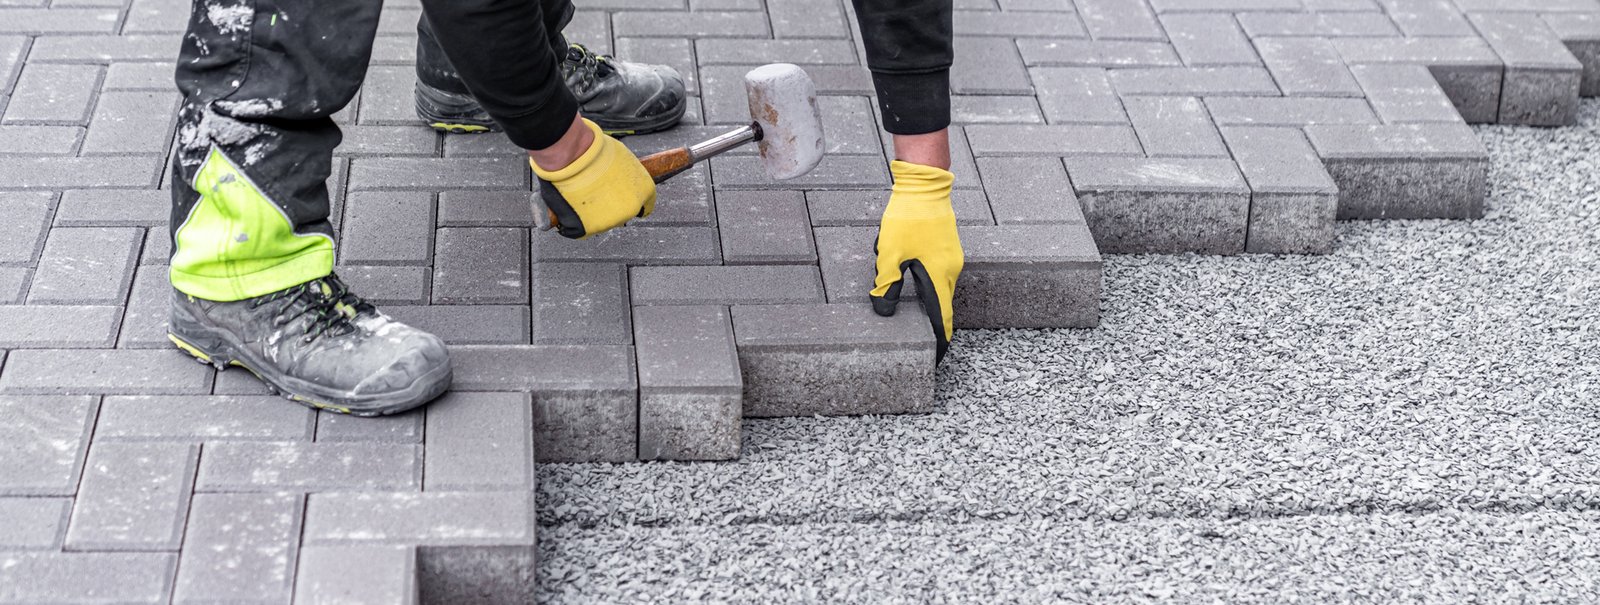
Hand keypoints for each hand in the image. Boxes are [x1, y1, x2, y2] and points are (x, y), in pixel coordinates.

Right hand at [530, 118, 655, 238]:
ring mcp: (612, 220)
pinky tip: (572, 205)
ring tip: (581, 193)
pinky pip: (583, 227)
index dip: (635, 200)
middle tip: (596, 191)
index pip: (648, 203)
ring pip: (603, 220)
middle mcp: (632, 208)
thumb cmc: (595, 151)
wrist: (573, 157)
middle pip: (623, 212)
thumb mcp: (621, 156)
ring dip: (594, 211)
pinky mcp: (591, 228)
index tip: (628, 200)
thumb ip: (625, 172)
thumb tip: (619, 177)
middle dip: (612, 204)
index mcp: (645, 189)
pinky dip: (577, 219)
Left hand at [871, 160, 962, 362]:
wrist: (924, 187)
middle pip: (944, 305)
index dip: (941, 338)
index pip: (942, 316)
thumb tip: (884, 310)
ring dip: (932, 303)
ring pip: (942, 289)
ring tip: (924, 320)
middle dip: (936, 324)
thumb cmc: (907, 219)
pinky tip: (918, 285)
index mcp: (938, 275)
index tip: (940, 355)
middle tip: (930, 344)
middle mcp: (951, 269)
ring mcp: (952, 258)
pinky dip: (932, 286)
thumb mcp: (889, 254)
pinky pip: (941, 274)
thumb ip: (886, 285)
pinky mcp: (947, 248)